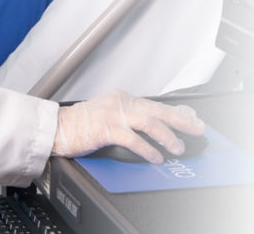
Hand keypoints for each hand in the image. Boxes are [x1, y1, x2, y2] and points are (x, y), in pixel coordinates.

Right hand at [52, 89, 204, 162]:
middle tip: (196, 129)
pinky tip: (155, 156)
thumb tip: (154, 128)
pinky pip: (133, 139)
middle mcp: (118, 102)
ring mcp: (112, 114)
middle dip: (180, 120)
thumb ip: (129, 116)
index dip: (176, 112)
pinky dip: (147, 149)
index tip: (192, 119)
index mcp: (120, 97)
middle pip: (157, 109)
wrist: (57, 127)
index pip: (154, 103)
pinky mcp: (105, 128)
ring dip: (166, 136)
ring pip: (148, 122)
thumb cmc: (80, 123)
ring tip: (177, 148)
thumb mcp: (107, 113)